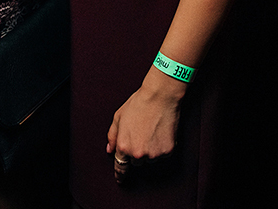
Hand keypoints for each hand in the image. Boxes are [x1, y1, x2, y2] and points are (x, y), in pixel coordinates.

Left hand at [106, 69, 184, 183]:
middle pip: (136, 162)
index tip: (120, 180)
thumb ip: (112, 136)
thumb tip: (109, 150)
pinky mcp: (167, 151)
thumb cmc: (138, 104)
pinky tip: (160, 132)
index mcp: (123, 146)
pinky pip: (162, 154)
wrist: (160, 97)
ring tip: (152, 130)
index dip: (120, 175)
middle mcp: (138, 154)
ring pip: (150, 159)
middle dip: (137, 152)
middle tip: (142, 134)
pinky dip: (162, 147)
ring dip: (150, 150)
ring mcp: (153, 154)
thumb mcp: (118, 117)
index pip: (120, 167)